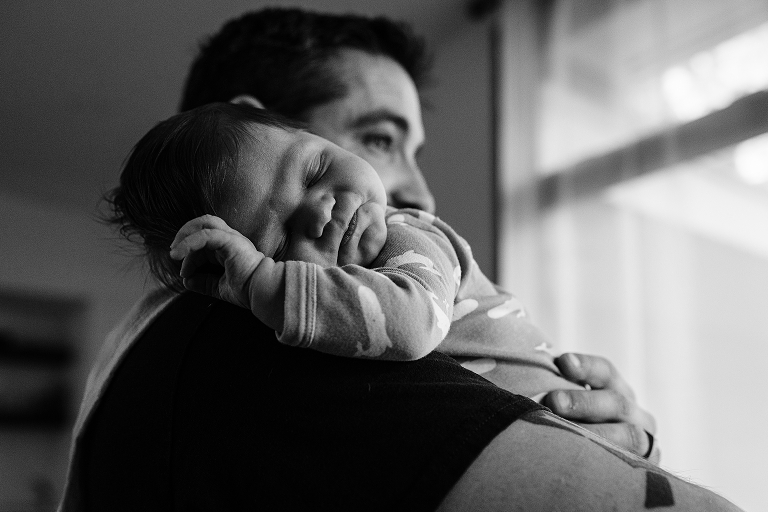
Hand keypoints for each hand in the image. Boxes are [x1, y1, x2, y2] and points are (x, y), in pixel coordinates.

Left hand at [169, 214, 263, 309]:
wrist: (263, 292)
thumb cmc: (248, 290)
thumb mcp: (219, 287)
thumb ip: (204, 282)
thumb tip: (187, 281)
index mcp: (230, 247)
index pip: (204, 241)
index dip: (190, 255)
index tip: (184, 274)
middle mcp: (231, 239)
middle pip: (202, 225)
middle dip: (184, 235)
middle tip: (174, 253)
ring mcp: (232, 238)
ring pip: (204, 223)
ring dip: (185, 234)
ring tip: (175, 251)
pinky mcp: (231, 241)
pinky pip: (205, 235)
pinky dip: (189, 243)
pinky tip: (180, 254)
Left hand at [542, 353, 659, 462]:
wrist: (611, 470)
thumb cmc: (575, 426)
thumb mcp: (574, 404)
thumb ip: (560, 391)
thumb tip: (532, 376)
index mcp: (617, 390)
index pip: (605, 372)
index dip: (586, 366)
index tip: (563, 362)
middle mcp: (634, 413)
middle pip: (616, 402)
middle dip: (584, 402)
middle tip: (554, 401)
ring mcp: (644, 441)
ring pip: (629, 435)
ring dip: (596, 433)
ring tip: (566, 434)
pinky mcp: (645, 467)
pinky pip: (630, 465)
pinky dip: (607, 461)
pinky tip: (582, 461)